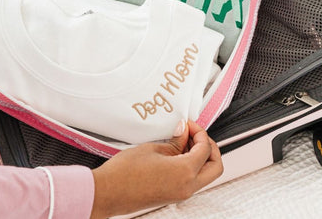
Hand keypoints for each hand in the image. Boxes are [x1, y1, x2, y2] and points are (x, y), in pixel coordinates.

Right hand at [90, 120, 223, 218]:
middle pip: (215, 167)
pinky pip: (193, 180)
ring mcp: (181, 194)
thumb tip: (184, 133)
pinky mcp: (173, 196)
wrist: (106, 193)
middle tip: (195, 134)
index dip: (200, 133)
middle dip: (209, 147)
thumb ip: (175, 141)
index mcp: (184, 172)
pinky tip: (177, 153)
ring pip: (205, 175)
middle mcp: (187, 187)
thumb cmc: (124, 173)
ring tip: (184, 142)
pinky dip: (192, 166)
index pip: (205, 149)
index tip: (189, 125)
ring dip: (201, 157)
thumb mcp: (153, 149)